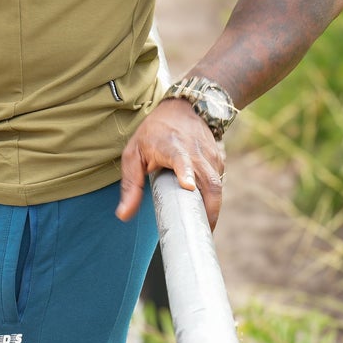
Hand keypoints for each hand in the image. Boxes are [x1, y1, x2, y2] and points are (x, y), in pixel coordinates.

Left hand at [117, 99, 225, 229]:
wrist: (184, 108)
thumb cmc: (154, 133)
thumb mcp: (134, 153)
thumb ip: (131, 185)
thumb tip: (124, 215)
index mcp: (172, 147)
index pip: (182, 160)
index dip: (186, 173)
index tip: (188, 187)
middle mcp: (195, 151)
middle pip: (209, 181)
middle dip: (208, 209)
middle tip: (200, 234)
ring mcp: (210, 156)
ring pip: (217, 186)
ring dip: (212, 210)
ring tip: (202, 231)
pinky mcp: (219, 160)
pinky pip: (218, 184)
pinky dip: (213, 201)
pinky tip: (203, 214)